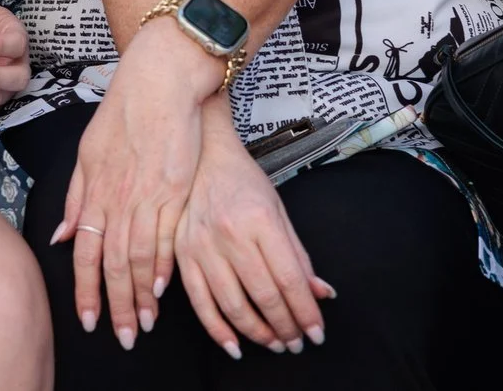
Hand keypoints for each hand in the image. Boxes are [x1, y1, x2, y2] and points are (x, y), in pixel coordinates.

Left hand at [49, 20, 220, 348]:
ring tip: (144, 323)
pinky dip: (162, 266)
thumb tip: (62, 235)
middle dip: (115, 305)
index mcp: (93, 190)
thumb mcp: (87, 152)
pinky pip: (164, 236)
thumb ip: (76, 197)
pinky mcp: (173, 190)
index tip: (90, 319)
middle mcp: (115, 198)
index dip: (85, 290)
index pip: (83, 252)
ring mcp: (144, 196)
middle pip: (109, 264)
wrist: (159, 82)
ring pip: (135, 258)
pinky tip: (161, 288)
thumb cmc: (123, 113)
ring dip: (139, 296)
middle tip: (121, 336)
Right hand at [174, 101, 331, 355]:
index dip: (306, 312)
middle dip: (286, 327)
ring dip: (257, 333)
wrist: (201, 156)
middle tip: (297, 342)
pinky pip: (200, 303)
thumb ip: (298, 255)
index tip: (317, 333)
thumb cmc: (244, 182)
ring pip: (233, 306)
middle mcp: (231, 234)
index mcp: (261, 220)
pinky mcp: (182, 255)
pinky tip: (235, 345)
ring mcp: (203, 246)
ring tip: (274, 343)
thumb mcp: (278, 210)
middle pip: (264, 296)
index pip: (289, 279)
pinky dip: (218, 330)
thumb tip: (320, 294)